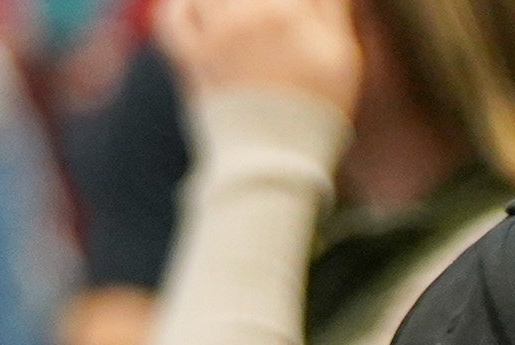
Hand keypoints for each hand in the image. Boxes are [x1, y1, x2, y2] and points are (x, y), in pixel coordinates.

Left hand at [154, 0, 362, 115]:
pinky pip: (173, 18)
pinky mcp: (191, 58)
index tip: (289, 10)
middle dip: (254, 4)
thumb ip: (331, 8)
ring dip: (216, 2)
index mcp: (290, 11)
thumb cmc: (316, 109)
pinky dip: (180, 8)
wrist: (276, 159)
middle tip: (263, 17)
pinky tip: (196, 10)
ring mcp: (216, 36)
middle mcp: (249, 15)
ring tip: (231, 12)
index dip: (291, 2)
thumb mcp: (341, 58)